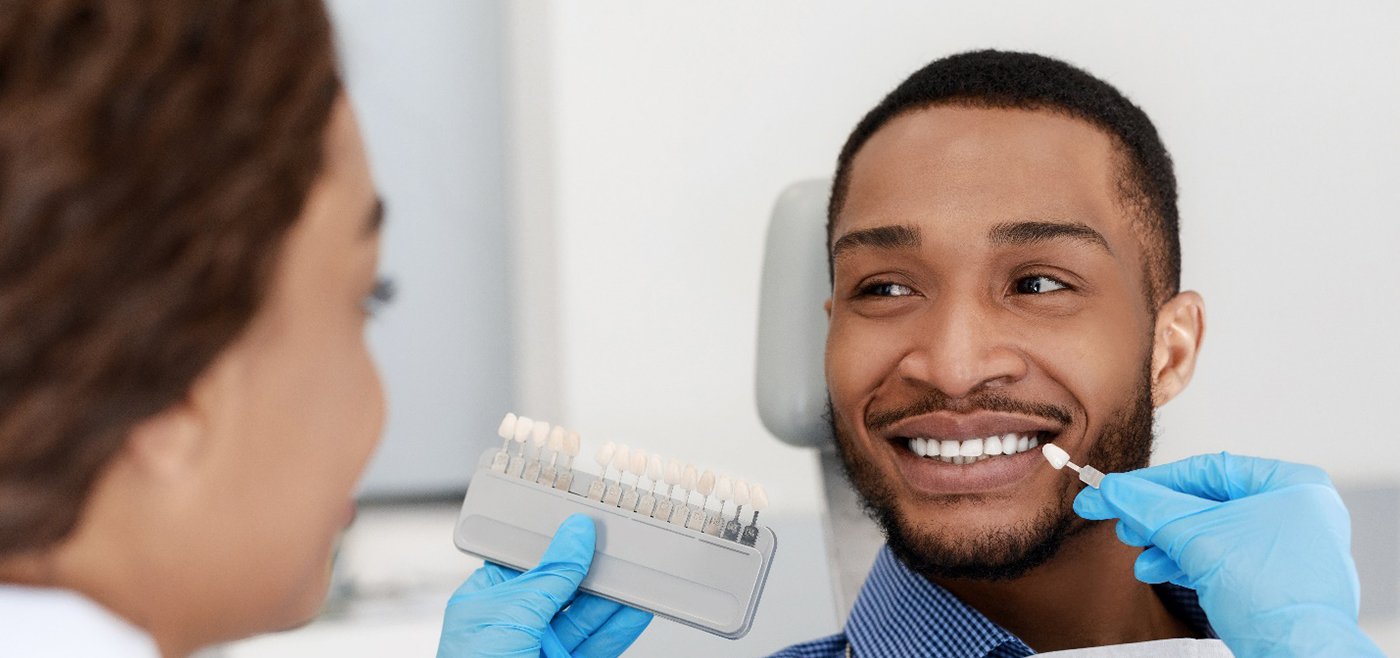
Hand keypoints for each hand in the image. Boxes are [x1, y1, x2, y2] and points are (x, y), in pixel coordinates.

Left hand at [436, 514, 652, 657]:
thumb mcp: (511, 616)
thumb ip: (549, 576)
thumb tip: (575, 535)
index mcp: (488, 600)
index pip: (529, 559)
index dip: (558, 541)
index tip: (588, 522)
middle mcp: (515, 623)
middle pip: (564, 585)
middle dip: (594, 568)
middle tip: (622, 545)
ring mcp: (542, 648)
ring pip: (586, 616)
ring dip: (614, 597)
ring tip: (639, 574)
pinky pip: (598, 645)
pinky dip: (620, 628)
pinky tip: (637, 610)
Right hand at [1073, 452, 1382, 657]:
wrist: (1299, 656)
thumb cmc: (1272, 594)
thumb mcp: (1197, 538)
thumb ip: (1151, 508)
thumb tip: (1116, 490)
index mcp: (1291, 485)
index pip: (1206, 471)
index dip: (1152, 482)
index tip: (1115, 489)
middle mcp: (1294, 511)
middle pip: (1205, 503)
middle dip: (1156, 518)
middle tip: (1119, 522)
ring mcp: (1287, 547)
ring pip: (1210, 534)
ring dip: (1166, 544)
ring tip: (1137, 555)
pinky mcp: (1275, 578)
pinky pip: (1223, 558)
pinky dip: (1187, 563)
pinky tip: (1158, 570)